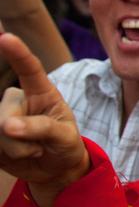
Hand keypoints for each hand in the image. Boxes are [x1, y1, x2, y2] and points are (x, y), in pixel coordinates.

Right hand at [0, 34, 88, 199]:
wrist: (54, 168)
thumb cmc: (64, 144)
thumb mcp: (64, 136)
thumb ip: (41, 128)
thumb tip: (8, 125)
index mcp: (41, 92)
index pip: (29, 69)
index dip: (17, 53)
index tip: (6, 38)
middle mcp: (16, 100)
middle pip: (6, 114)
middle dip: (23, 137)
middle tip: (41, 145)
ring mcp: (0, 116)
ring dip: (17, 149)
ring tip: (33, 149)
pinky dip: (5, 155)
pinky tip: (15, 154)